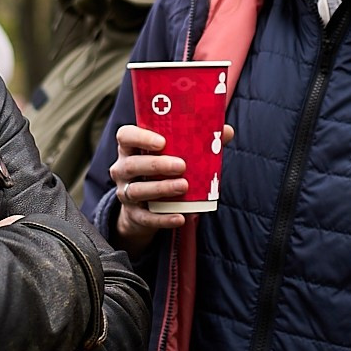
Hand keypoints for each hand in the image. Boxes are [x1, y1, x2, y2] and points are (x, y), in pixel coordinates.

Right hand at [108, 121, 231, 252]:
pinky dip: (163, 218)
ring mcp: (125, 193)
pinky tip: (180, 217)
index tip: (162, 141)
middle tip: (181, 165)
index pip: (125, 136)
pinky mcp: (133, 215)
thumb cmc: (163, 170)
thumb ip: (198, 141)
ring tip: (184, 186)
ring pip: (137, 190)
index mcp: (130, 148)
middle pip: (132, 164)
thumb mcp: (174, 154)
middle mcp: (123, 169)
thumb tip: (227, 131)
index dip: (140, 137)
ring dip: (161, 188)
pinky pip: (146, 218)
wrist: (145, 207)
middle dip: (156, 164)